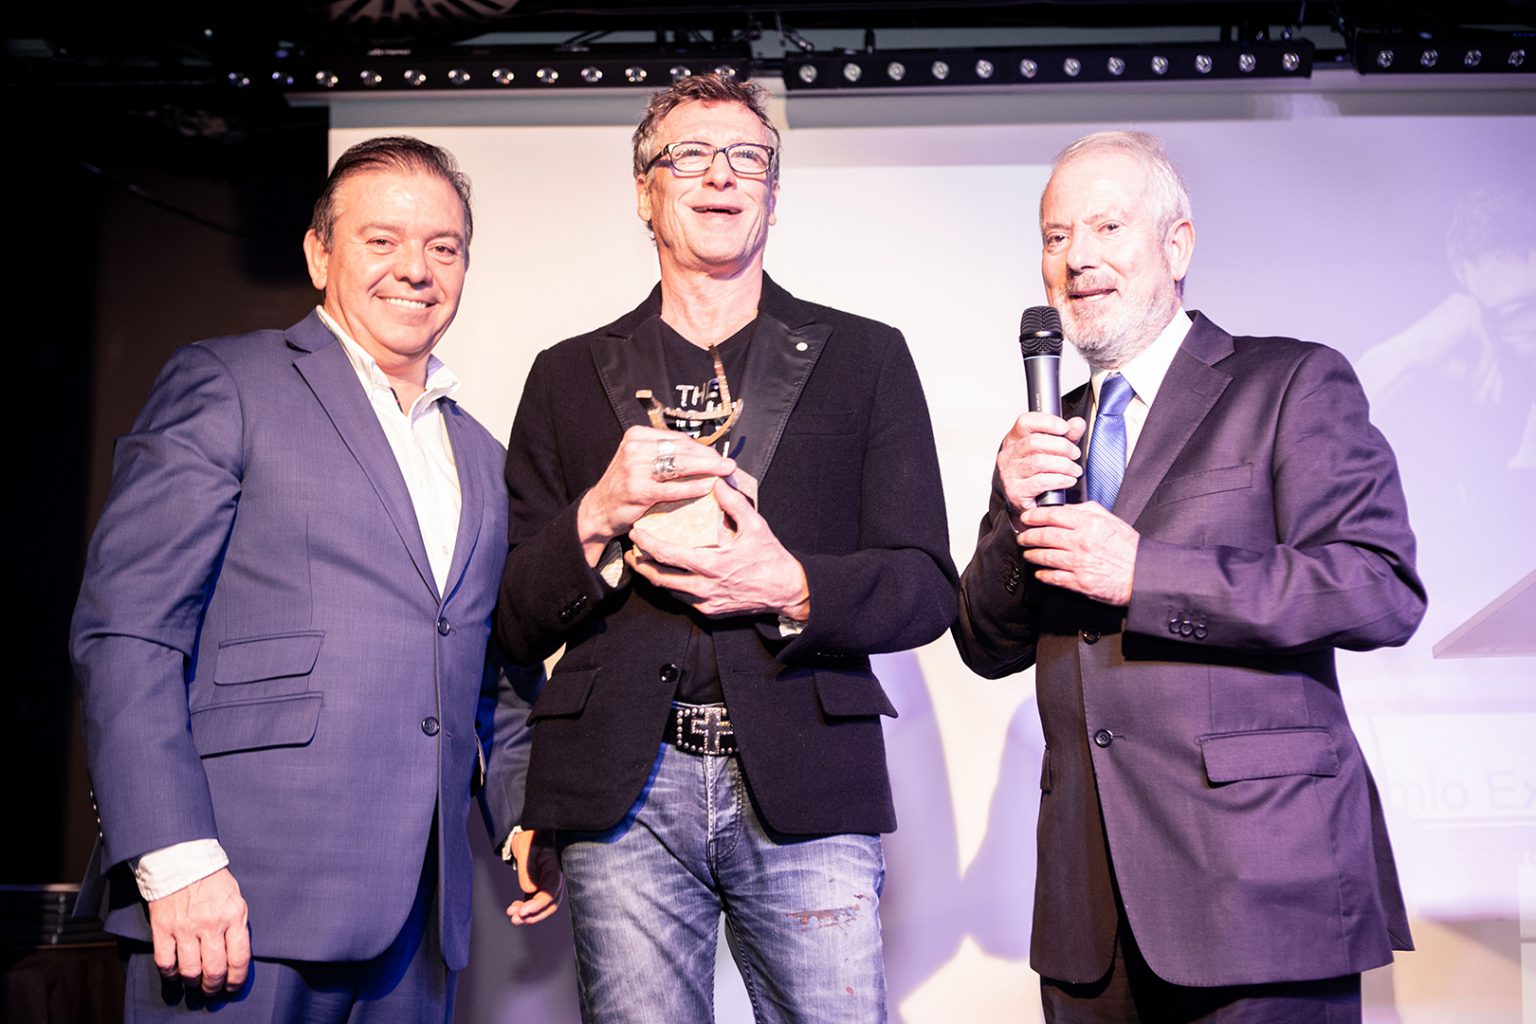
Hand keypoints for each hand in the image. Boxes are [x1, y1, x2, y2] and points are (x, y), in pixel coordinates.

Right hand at [146, 867, 249, 995]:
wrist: (183, 860)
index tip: (232, 986)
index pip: (239, 958)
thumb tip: (236, 954)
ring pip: (189, 971)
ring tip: (195, 982)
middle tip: (212, 989)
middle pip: (214, 970)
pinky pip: (165, 962)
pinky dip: (169, 973)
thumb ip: (237, 925)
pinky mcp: (163, 928)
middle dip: (214, 986)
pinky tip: (174, 973)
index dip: (236, 979)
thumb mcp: (236, 899)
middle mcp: (210, 925)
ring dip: (193, 982)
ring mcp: (185, 928)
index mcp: (233, 916)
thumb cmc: (212, 880)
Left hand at [505, 829, 562, 925]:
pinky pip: (534, 901)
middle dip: (535, 915)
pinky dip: (525, 907)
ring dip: (529, 914)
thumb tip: (530, 890)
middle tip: (517, 919)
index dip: (539, 905)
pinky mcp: (539, 885)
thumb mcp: (526, 849)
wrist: (529, 831)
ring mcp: (547, 882)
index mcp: (555, 868)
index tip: (523, 912)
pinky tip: (513, 908)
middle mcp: (554, 878)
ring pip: (542, 905)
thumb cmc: (530, 836)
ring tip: (512, 916)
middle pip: (551, 903)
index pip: (551, 892)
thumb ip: (528, 870)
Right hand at [577, 427, 735, 565]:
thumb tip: (704, 455)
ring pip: (680, 465)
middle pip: (682, 450)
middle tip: (728, 464)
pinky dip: (692, 488)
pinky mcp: (638, 490)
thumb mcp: (640, 461)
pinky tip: (707, 488)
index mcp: (637, 435)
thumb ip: (665, 455)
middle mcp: (635, 448)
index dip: (702, 448)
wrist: (599, 510)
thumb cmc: (626, 485)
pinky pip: (672, 488)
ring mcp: (635, 468)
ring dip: (707, 469)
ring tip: (724, 474)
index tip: (719, 456)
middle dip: (709, 458)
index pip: (678, 438)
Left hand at [628, 480, 810, 618]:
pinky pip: (683, 599)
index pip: (669, 556)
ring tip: (644, 563)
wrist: (787, 591)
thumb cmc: (771, 559)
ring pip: (669, 591)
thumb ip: (734, 504)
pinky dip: (673, 586)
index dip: (648, 545)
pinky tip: (670, 575)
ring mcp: (706, 602)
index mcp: (712, 565)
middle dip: (641, 564)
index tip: (637, 533)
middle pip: (660, 578)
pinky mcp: (710, 611)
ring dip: (654, 576)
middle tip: (631, 551)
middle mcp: (704, 587)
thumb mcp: (756, 526)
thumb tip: (717, 483)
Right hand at [997, 413, 1087, 525]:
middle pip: (1034, 442)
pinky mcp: (1016, 492)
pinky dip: (1060, 480)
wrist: (1029, 505)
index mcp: (1014, 440)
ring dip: (1064, 465)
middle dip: (1061, 446)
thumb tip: (1078, 423)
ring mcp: (1009, 474)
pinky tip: (1069, 480)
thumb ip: (1067, 436)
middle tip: (1075, 454)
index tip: (1065, 428)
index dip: (1047, 422)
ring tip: (1075, 470)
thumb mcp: (1054, 451)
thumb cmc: (1039, 474)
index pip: (1025, 422)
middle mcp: (1008, 455)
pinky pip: (1041, 482)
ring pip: (1039, 462)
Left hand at [1017, 502, 1138, 605]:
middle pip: (1045, 536)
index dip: (1035, 516)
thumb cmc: (1130, 548)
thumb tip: (1067, 508)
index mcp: (1090, 524)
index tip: (1027, 518)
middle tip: (1023, 537)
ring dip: (1032, 554)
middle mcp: (1082, 542)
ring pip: (1045, 556)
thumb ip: (1088, 511)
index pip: (1054, 515)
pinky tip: (1039, 572)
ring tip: (1028, 553)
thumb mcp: (1112, 521)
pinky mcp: (1080, 582)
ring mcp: (1079, 563)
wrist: (1143, 575)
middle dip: (1028, 536)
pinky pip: (1054, 577)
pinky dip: (1043, 575)